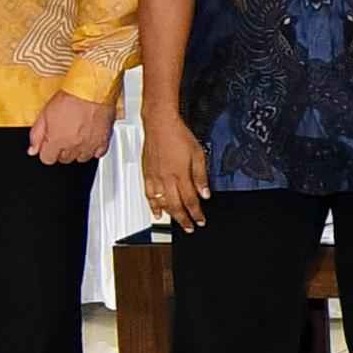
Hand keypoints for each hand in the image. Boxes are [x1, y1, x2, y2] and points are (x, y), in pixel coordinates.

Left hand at [29, 89, 114, 165]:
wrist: (92, 90)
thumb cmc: (70, 98)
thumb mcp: (44, 113)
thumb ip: (36, 135)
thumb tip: (32, 150)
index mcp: (56, 141)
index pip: (47, 159)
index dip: (47, 151)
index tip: (49, 144)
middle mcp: (73, 146)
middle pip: (64, 159)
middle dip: (62, 149)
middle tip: (63, 136)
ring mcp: (90, 144)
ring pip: (81, 158)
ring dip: (77, 150)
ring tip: (77, 137)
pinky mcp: (104, 140)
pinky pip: (98, 154)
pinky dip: (93, 149)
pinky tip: (90, 139)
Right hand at [142, 115, 208, 230]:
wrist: (160, 125)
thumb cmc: (179, 136)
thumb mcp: (199, 154)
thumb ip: (201, 176)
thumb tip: (205, 193)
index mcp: (181, 175)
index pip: (191, 200)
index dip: (196, 213)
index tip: (201, 221)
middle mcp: (167, 179)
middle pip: (176, 205)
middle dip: (184, 219)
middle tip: (190, 227)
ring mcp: (155, 178)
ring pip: (162, 203)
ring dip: (170, 215)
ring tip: (177, 223)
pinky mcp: (147, 174)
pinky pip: (149, 195)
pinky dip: (153, 206)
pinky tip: (157, 212)